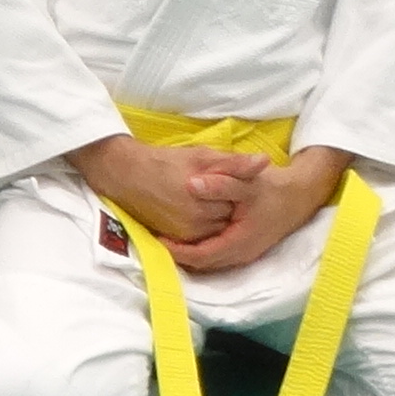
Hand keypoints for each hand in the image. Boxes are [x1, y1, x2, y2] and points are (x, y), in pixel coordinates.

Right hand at [79, 131, 261, 256]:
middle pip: (229, 218)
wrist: (130, 176)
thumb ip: (235, 163)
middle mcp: (196, 221)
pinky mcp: (176, 239)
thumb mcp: (203, 156)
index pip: (238, 200)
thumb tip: (264, 161)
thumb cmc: (167, 162)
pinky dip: (205, 227)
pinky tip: (199, 212)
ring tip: (208, 201)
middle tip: (219, 193)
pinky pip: (201, 239)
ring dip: (218, 219)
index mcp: (205, 198)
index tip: (231, 182)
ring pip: (217, 231)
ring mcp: (185, 233)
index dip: (237, 191)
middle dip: (229, 207)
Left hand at [168, 146, 347, 281]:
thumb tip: (192, 185)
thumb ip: (221, 184)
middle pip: (202, 263)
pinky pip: (217, 255)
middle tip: (155, 238)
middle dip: (179, 254)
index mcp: (239, 242)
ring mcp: (243, 254)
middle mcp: (240, 254)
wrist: (298, 196)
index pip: (201, 256)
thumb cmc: (272, 189)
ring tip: (166, 238)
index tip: (158, 238)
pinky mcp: (244, 248)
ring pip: (209, 261)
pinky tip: (188, 236)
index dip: (178, 250)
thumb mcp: (247, 183)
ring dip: (188, 253)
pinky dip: (200, 249)